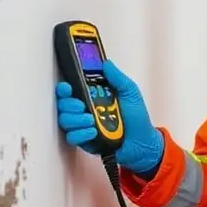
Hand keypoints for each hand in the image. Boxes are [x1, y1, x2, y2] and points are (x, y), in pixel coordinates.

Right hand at [55, 60, 164, 174]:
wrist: (143, 142)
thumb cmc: (137, 118)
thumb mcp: (130, 93)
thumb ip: (117, 78)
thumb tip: (106, 64)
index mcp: (94, 96)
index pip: (71, 89)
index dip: (64, 88)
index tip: (67, 87)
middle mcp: (85, 110)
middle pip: (64, 105)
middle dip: (69, 104)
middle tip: (82, 105)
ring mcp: (83, 126)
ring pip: (65, 121)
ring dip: (76, 119)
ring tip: (91, 120)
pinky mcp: (84, 141)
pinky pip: (72, 137)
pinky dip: (81, 133)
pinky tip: (93, 132)